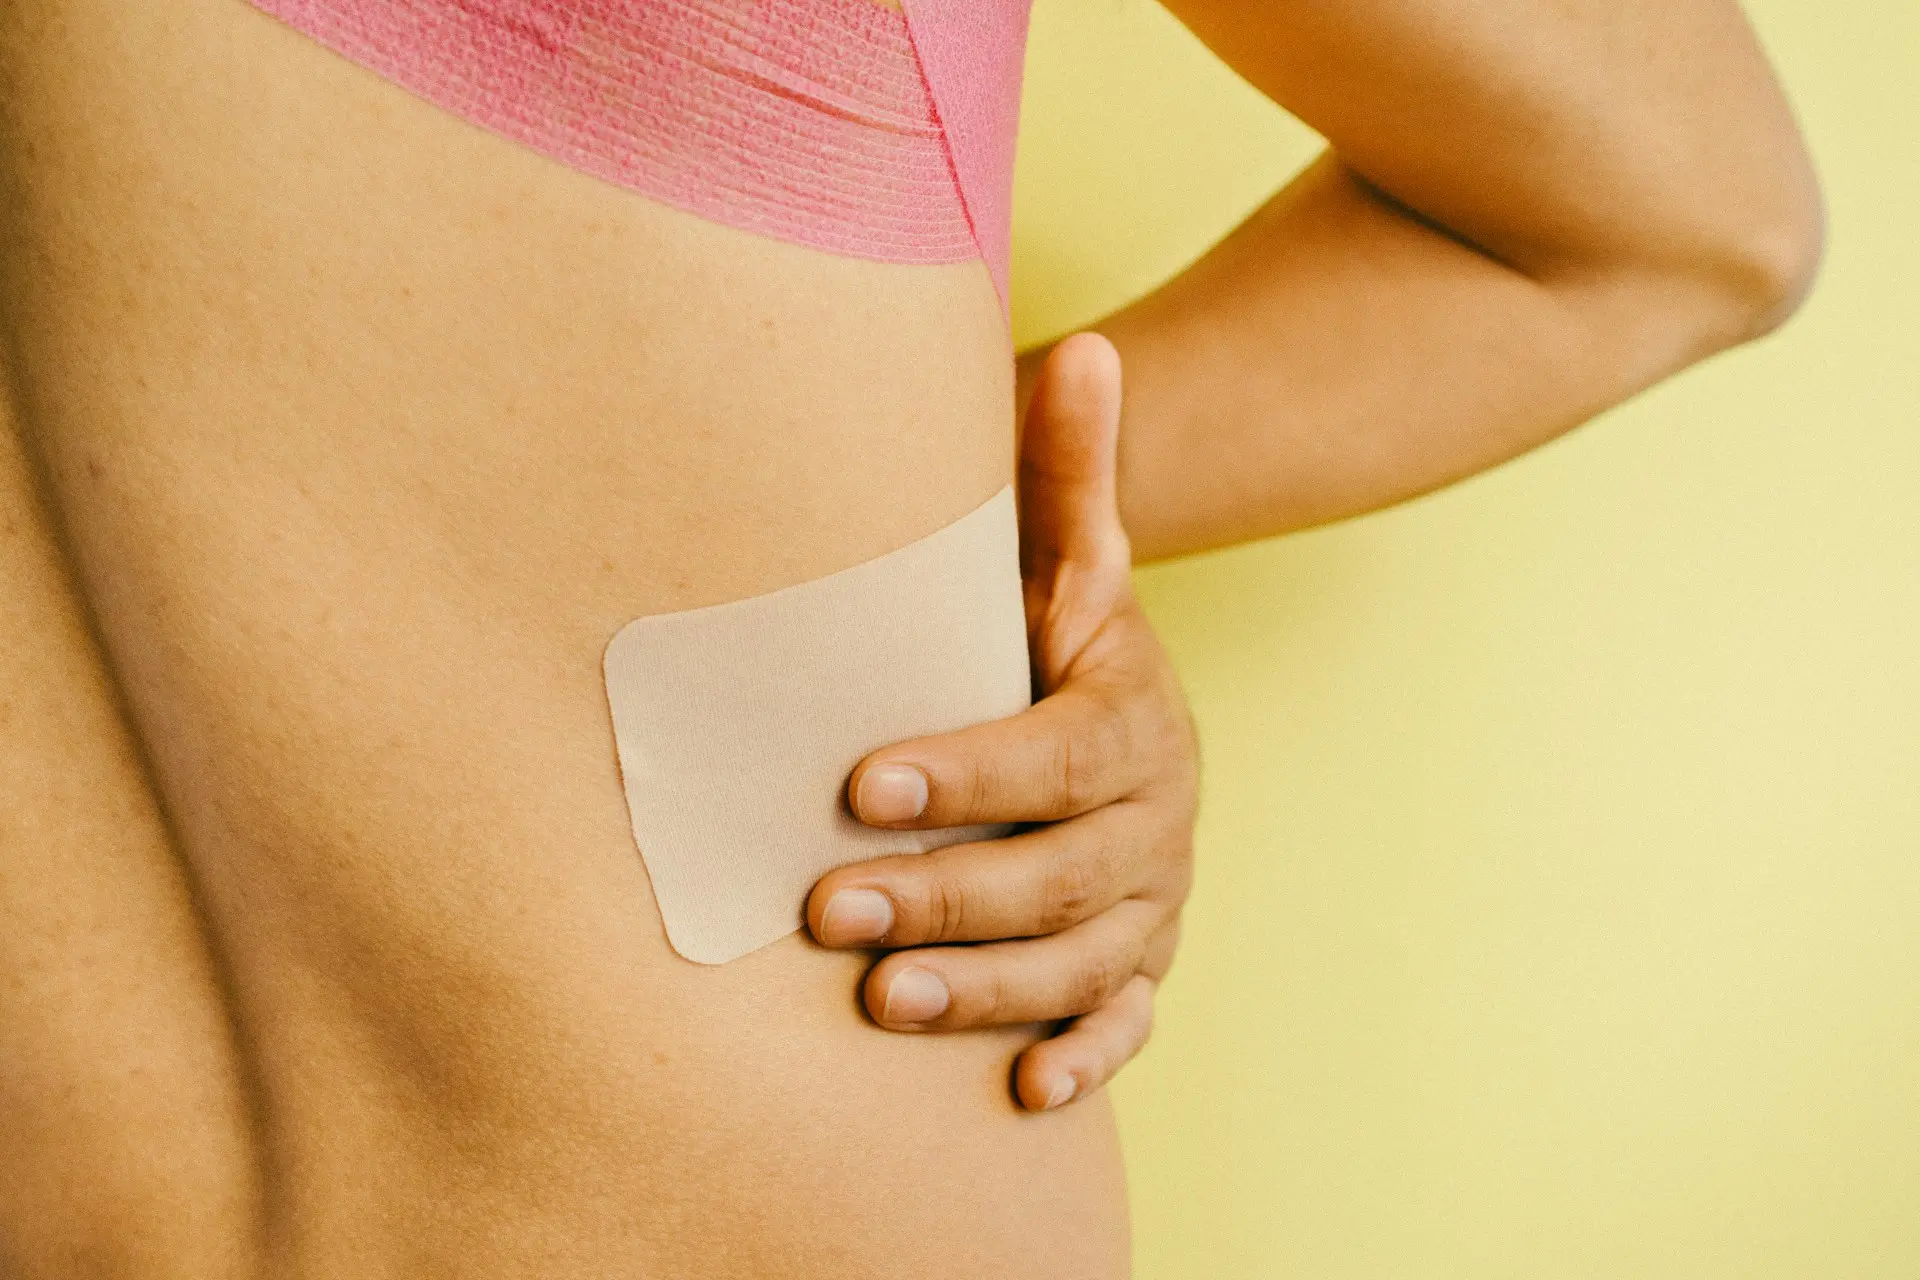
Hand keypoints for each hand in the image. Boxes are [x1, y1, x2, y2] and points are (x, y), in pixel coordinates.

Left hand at [806, 333, 1198, 1111]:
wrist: (1101, 715)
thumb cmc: (1041, 639)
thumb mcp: (1057, 563)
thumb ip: (1064, 477)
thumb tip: (1086, 346)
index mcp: (1133, 713)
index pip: (1059, 753)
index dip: (970, 773)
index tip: (859, 784)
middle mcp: (1156, 816)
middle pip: (1065, 874)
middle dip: (949, 896)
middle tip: (828, 910)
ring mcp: (1152, 900)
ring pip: (1087, 962)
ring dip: (989, 991)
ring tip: (882, 1006)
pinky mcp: (1140, 965)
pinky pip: (1127, 1023)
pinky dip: (1083, 1058)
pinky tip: (1021, 1091)